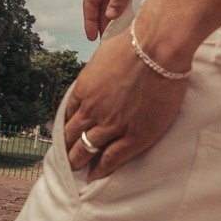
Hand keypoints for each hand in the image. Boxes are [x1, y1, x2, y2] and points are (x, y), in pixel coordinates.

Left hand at [60, 21, 188, 182]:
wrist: (156, 49)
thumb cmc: (134, 44)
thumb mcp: (103, 56)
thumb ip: (97, 72)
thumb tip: (98, 74)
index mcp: (83, 90)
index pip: (66, 116)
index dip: (64, 128)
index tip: (63, 137)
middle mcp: (91, 110)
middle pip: (70, 136)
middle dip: (65, 149)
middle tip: (63, 160)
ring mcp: (111, 125)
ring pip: (86, 150)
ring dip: (78, 161)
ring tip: (76, 170)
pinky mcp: (133, 136)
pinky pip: (111, 158)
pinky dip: (101, 169)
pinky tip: (95, 175)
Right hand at [81, 0, 139, 40]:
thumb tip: (110, 15)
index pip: (90, 1)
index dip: (89, 20)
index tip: (91, 37)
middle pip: (99, 6)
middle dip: (100, 25)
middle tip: (104, 45)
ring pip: (110, 6)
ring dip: (110, 22)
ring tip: (113, 40)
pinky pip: (121, 2)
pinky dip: (121, 15)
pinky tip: (124, 27)